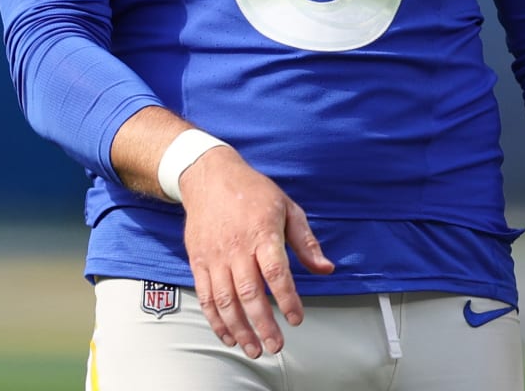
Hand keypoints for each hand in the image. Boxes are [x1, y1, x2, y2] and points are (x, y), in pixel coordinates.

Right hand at [179, 146, 333, 359]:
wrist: (208, 176)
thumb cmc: (251, 191)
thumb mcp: (287, 207)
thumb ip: (306, 242)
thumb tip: (325, 268)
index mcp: (262, 232)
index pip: (276, 272)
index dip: (287, 299)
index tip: (296, 318)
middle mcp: (237, 247)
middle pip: (249, 292)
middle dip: (263, 323)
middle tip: (275, 345)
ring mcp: (215, 256)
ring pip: (225, 300)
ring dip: (239, 328)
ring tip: (253, 347)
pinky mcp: (198, 261)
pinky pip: (205, 295)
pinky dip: (215, 319)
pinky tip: (228, 334)